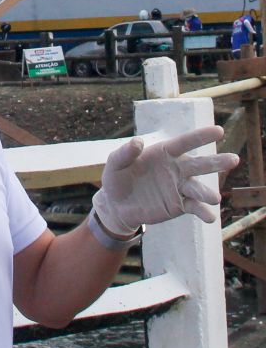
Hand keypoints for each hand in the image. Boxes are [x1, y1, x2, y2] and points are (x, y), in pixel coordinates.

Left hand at [92, 125, 238, 237]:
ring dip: (207, 192)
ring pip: (198, 188)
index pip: (185, 142)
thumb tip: (138, 142)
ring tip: (215, 198)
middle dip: (216, 162)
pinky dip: (203, 212)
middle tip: (234, 159)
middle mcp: (176, 169)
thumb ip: (125, 153)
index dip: (201, 136)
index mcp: (164, 153)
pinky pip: (194, 207)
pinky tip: (210, 216)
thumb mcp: (115, 164)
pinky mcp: (179, 205)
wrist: (117, 205)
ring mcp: (179, 187)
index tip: (219, 131)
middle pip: (199, 164)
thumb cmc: (117, 178)